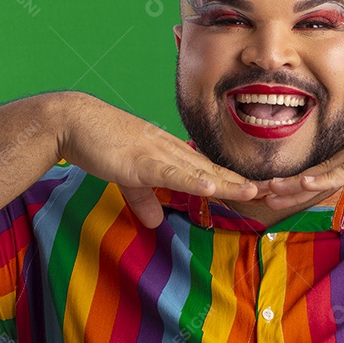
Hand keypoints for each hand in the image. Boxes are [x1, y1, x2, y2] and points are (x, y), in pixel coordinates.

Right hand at [59, 92, 259, 227]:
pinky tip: (211, 185)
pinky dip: (191, 180)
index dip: (233, 181)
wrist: (72, 121)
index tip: (257, 192)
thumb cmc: (98, 143)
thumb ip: (143, 198)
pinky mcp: (140, 160)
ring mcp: (157, 153)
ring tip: (253, 192)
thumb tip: (154, 221)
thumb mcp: (125, 176)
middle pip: (212, 170)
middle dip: (241, 183)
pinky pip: (170, 172)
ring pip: (198, 170)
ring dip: (226, 182)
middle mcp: (169, 150)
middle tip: (271, 193)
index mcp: (168, 153)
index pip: (207, 170)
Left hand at [262, 104, 343, 213]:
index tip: (281, 197)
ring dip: (296, 183)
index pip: (328, 174)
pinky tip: (304, 183)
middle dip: (288, 185)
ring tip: (269, 191)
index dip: (303, 187)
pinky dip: (325, 177)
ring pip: (325, 170)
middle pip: (317, 171)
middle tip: (259, 196)